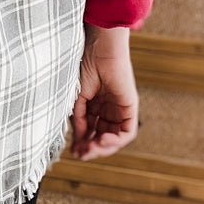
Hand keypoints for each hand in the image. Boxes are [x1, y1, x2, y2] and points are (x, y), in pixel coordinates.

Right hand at [70, 24, 138, 160]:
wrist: (98, 49)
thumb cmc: (84, 66)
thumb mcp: (76, 99)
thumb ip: (78, 121)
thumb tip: (78, 144)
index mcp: (94, 105)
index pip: (90, 132)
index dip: (82, 144)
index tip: (73, 152)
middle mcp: (107, 109)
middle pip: (102, 138)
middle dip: (92, 149)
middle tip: (80, 154)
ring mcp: (119, 109)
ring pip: (114, 139)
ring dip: (102, 148)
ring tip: (90, 148)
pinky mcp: (130, 108)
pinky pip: (127, 133)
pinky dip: (115, 141)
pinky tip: (102, 139)